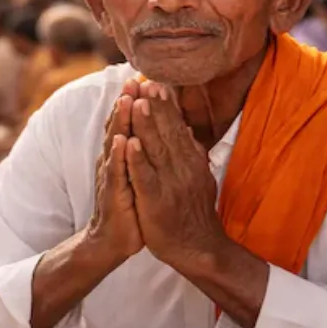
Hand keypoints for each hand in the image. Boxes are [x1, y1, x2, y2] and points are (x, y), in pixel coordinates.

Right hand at [85, 83, 143, 261]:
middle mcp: (114, 161)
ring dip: (120, 122)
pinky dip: (118, 156)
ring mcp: (112, 176)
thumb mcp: (140, 175)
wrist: (112, 240)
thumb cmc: (130, 207)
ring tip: (126, 100)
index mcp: (123, 156)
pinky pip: (115, 172)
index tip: (146, 78)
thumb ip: (145, 152)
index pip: (129, 123)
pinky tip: (121, 141)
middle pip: (119, 126)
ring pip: (115, 144)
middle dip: (127, 102)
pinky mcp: (113, 194)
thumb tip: (159, 132)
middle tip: (134, 78)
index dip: (136, 101)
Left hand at [126, 82, 226, 264]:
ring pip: (155, 148)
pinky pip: (144, 177)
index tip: (157, 81)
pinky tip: (129, 143)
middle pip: (166, 131)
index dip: (166, 105)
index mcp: (190, 160)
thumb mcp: (197, 176)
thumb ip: (190, 152)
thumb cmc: (192, 210)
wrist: (197, 246)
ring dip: (146, 124)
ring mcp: (169, 183)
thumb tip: (185, 128)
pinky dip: (136, 159)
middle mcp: (182, 167)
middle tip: (146, 81)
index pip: (176, 126)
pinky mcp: (156, 200)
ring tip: (137, 101)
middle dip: (155, 106)